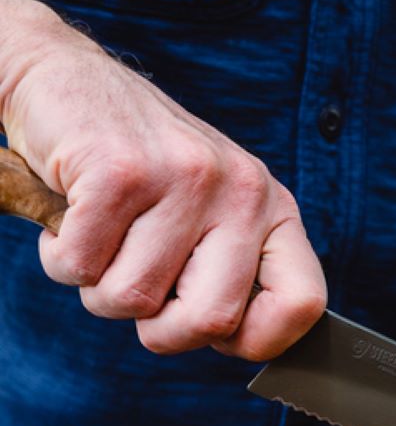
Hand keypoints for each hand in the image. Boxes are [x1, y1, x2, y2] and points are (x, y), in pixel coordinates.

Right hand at [0, 0, 325, 359]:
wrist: (63, 81)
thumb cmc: (141, 174)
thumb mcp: (211, 217)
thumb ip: (233, 275)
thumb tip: (236, 343)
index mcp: (274, 210)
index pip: (303, 304)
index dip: (257, 341)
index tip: (218, 334)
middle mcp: (242, 190)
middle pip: (212, 321)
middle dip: (161, 332)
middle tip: (139, 293)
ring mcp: (184, 176)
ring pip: (134, 299)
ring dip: (99, 287)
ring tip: (102, 238)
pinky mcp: (118, 170)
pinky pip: (82, 267)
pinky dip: (61, 259)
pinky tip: (72, 218)